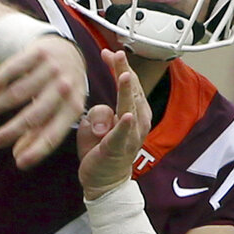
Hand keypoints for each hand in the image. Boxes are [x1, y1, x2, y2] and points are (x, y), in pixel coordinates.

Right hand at [0, 35, 86, 169]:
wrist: (65, 50)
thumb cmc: (58, 91)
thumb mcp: (58, 111)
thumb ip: (40, 133)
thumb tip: (18, 158)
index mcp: (74, 107)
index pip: (54, 134)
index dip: (36, 151)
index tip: (18, 163)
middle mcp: (65, 87)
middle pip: (34, 115)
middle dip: (11, 131)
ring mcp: (52, 68)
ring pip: (18, 92)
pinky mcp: (38, 52)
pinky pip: (11, 70)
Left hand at [77, 49, 151, 198]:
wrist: (105, 181)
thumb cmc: (101, 148)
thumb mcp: (96, 124)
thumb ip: (98, 112)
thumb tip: (100, 110)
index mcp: (134, 112)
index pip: (129, 84)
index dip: (120, 66)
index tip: (108, 52)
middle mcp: (137, 121)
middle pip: (131, 91)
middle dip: (123, 70)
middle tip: (116, 53)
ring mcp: (130, 136)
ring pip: (129, 108)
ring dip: (126, 91)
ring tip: (124, 74)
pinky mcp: (117, 149)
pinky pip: (121, 135)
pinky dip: (124, 125)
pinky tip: (126, 115)